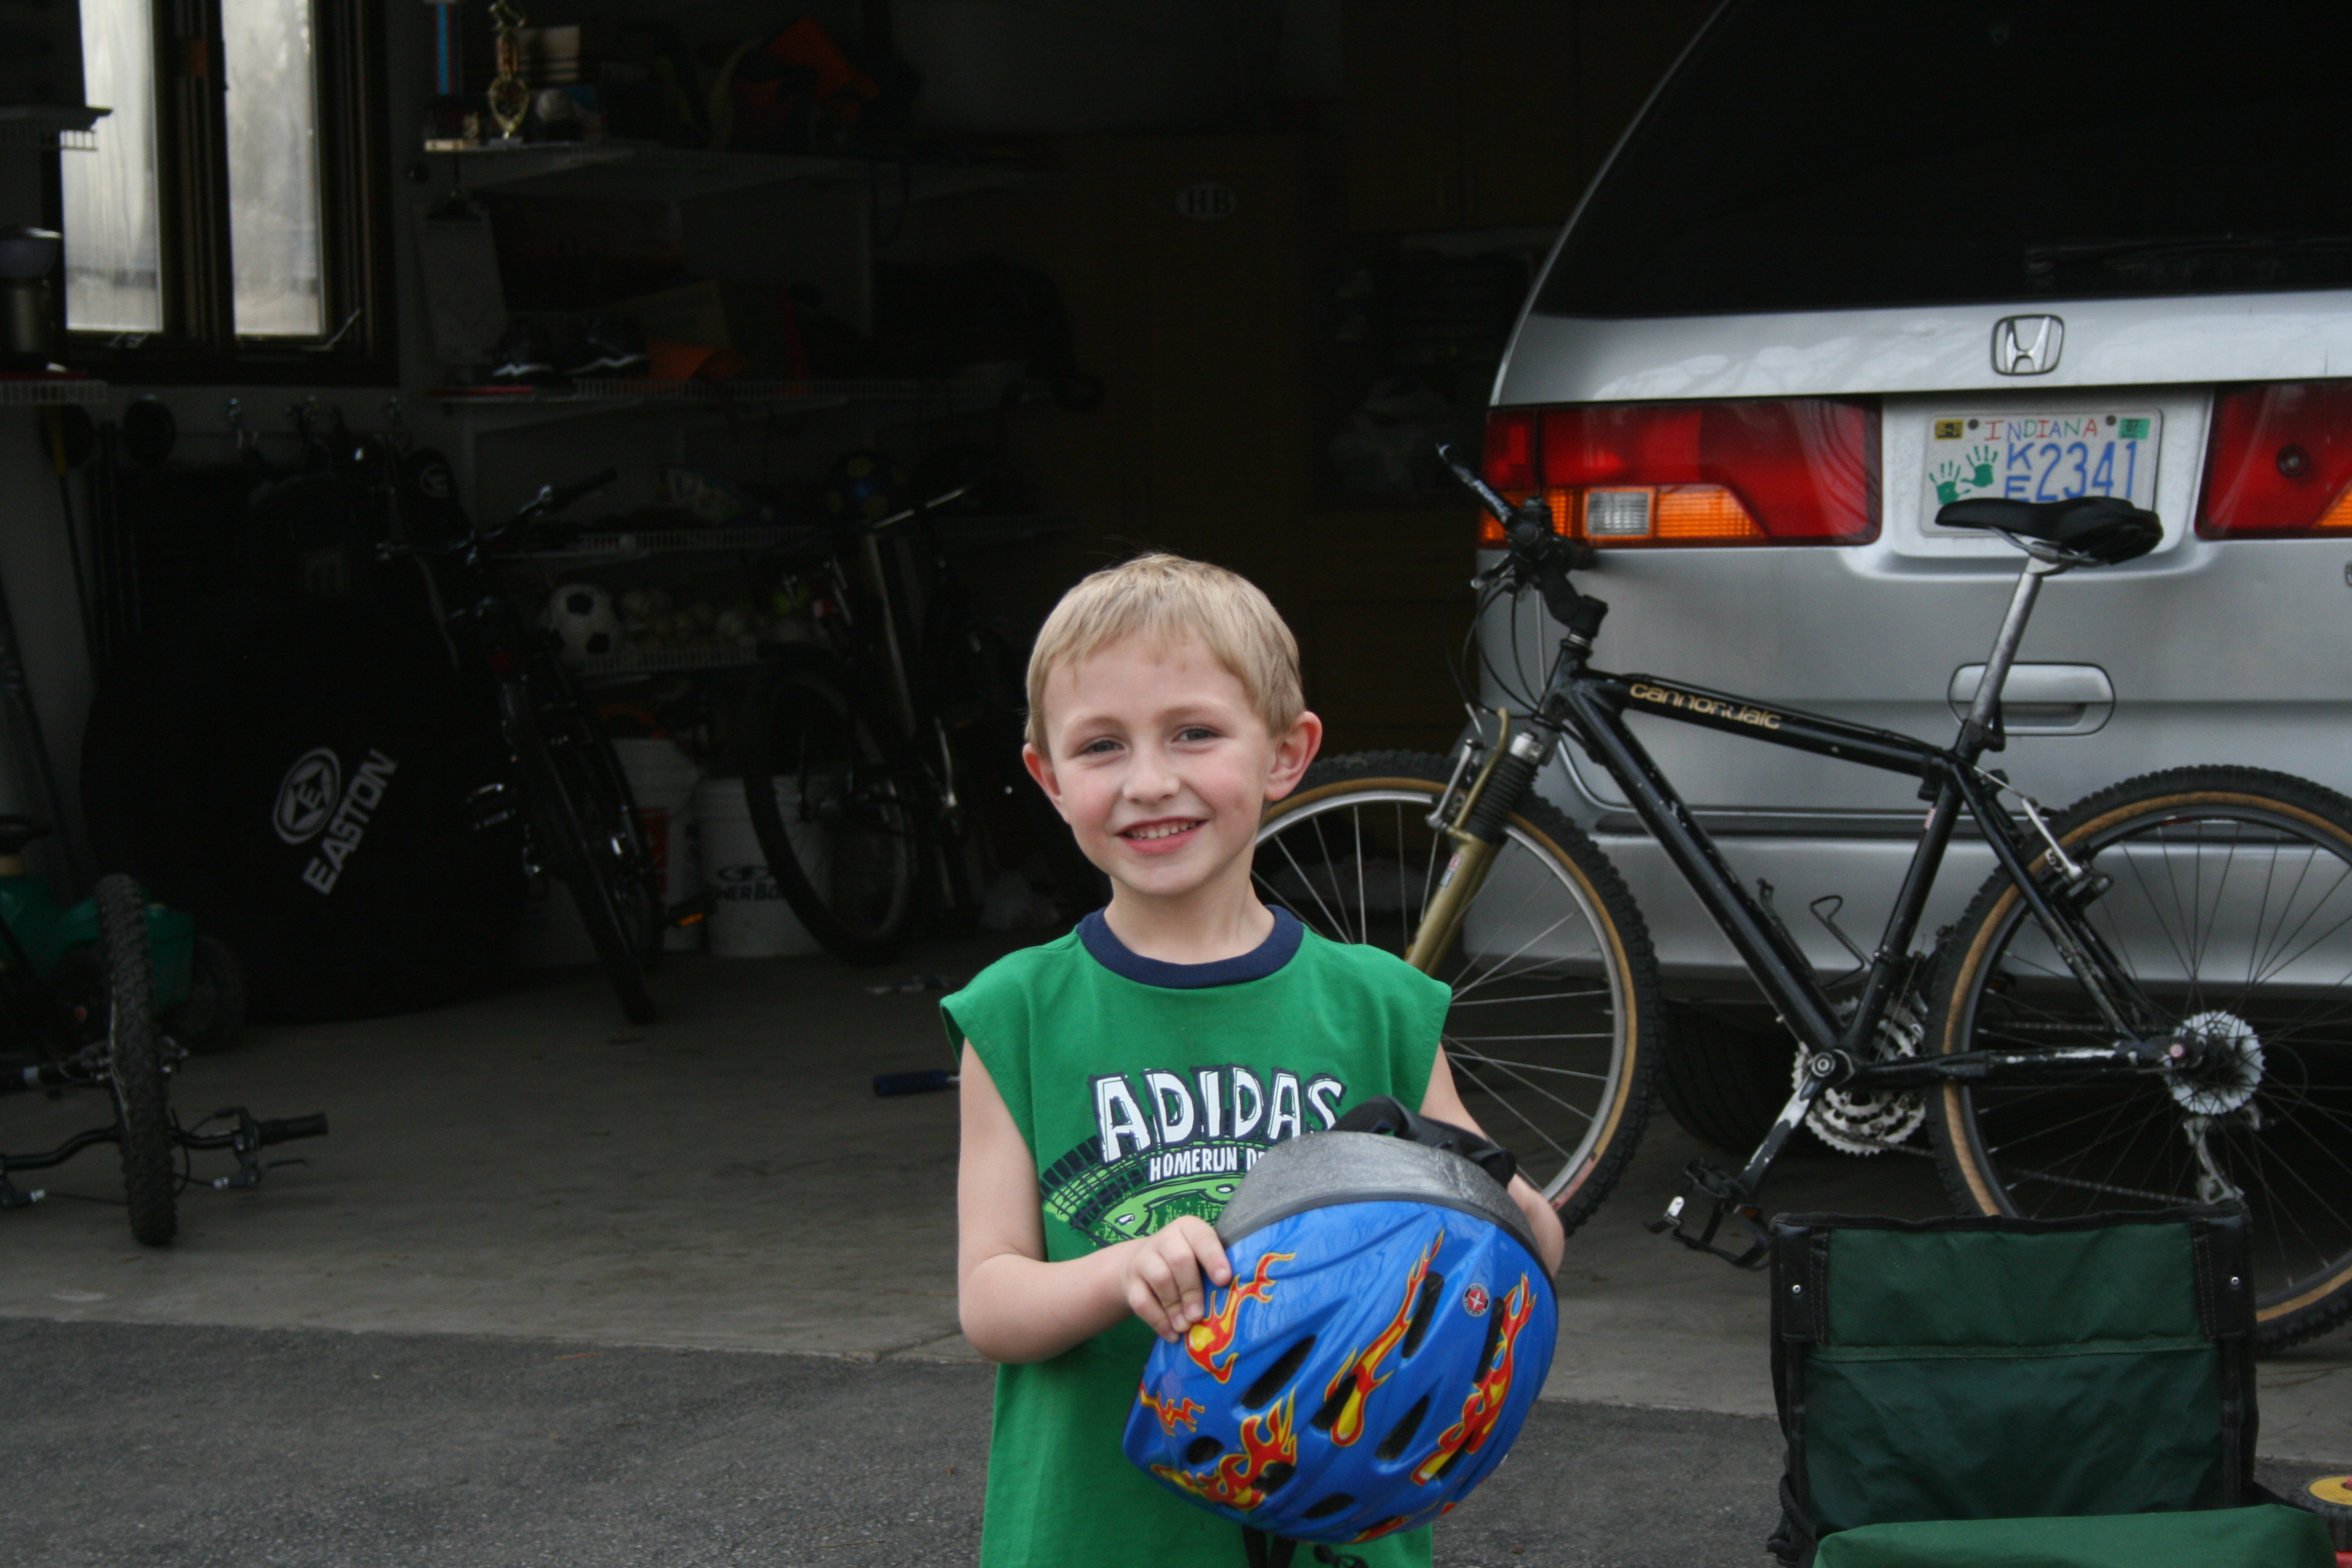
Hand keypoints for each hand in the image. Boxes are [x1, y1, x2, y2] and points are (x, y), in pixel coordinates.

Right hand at [1120, 1217, 1232, 1341]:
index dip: (1214, 1258)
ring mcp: (1144, 1258)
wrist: (1144, 1263)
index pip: (1202, 1238)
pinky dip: (1158, 1321)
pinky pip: (1142, 1301)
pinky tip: (1172, 1334)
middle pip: (1179, 1260)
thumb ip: (1214, 1273)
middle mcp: (1165, 1238)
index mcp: (1189, 1229)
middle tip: (1199, 1315)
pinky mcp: (1131, 1281)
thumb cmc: (1187, 1263)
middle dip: (1191, 1290)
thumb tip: (1232, 1302)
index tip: (1224, 1280)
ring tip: (1185, 1327)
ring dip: (1175, 1307)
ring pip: (1160, 1279)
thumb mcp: (1201, 1259)